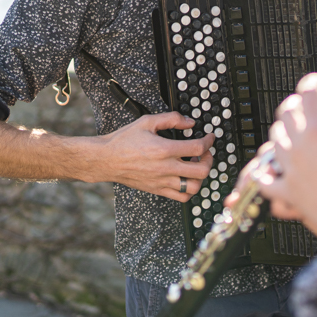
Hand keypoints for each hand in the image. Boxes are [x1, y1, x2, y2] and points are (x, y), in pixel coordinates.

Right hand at [91, 112, 212, 201]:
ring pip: (194, 187)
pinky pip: (182, 197)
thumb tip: (189, 122)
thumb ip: (171, 119)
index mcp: (164, 149)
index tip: (210, 137)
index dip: (209, 141)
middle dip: (209, 160)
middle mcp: (165, 168)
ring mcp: (162, 181)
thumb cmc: (124, 141)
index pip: (197, 148)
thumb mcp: (147, 122)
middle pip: (201, 170)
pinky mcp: (158, 190)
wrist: (106, 159)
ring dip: (201, 176)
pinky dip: (190, 189)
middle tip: (206, 153)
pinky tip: (186, 178)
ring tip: (197, 166)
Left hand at [252, 73, 316, 238]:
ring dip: (285, 134)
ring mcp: (290, 170)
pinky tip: (271, 168)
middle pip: (285, 114)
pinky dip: (266, 173)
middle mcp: (298, 147)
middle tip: (311, 109)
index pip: (307, 94)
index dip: (314, 84)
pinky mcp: (287, 192)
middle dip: (297, 106)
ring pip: (274, 141)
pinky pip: (265, 180)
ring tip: (299, 136)